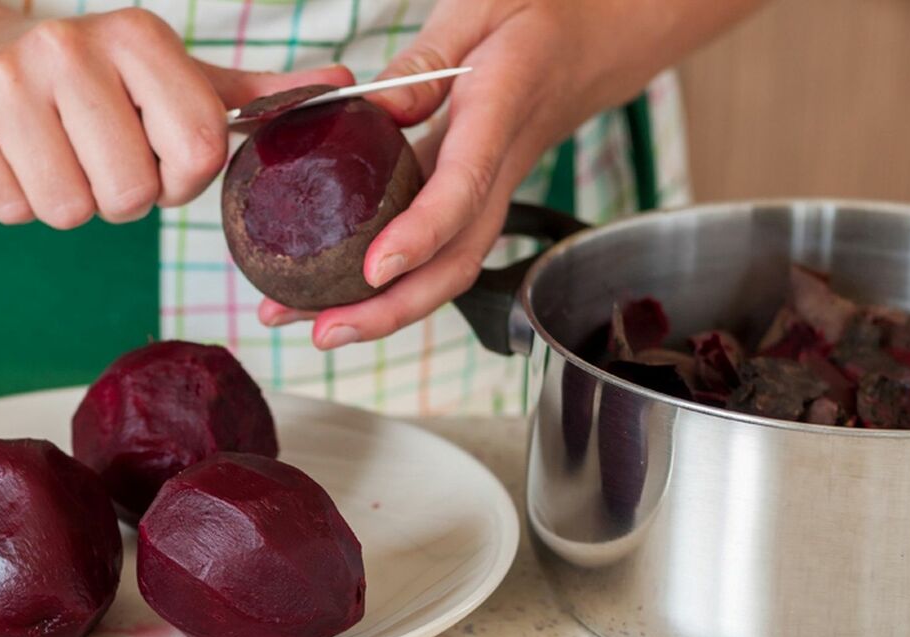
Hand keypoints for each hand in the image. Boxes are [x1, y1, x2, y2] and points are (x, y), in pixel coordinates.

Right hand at [0, 7, 352, 228]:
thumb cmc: (92, 83)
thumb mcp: (173, 79)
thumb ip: (254, 94)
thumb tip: (343, 87)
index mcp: (136, 34)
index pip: (198, 149)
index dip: (181, 178)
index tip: (158, 158)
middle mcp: (68, 47)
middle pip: (132, 192)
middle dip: (122, 194)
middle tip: (97, 156)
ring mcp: (2, 82)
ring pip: (71, 210)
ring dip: (70, 200)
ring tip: (53, 153)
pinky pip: (14, 210)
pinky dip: (17, 201)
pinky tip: (12, 157)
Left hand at [259, 0, 762, 348]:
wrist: (597, 39)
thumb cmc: (540, 15)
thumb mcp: (481, 6)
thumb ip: (426, 55)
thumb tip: (377, 109)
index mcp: (500, 110)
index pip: (463, 186)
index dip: (421, 234)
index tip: (376, 270)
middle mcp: (499, 166)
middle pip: (456, 259)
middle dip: (393, 307)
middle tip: (325, 331)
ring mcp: (489, 191)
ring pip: (446, 268)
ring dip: (383, 310)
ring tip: (312, 327)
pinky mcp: (472, 198)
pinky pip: (436, 250)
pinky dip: (389, 283)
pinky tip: (336, 294)